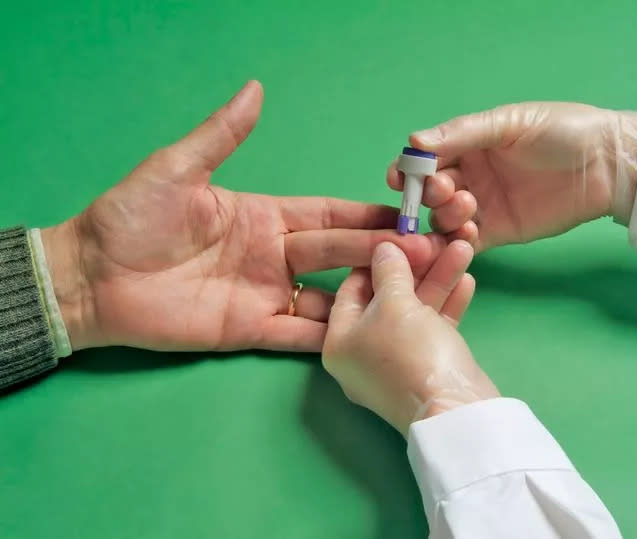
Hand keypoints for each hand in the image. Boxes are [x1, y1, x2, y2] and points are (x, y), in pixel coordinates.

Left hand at [42, 81, 441, 352]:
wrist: (91, 277)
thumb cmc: (132, 218)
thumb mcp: (178, 169)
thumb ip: (222, 135)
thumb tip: (257, 89)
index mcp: (265, 216)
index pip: (328, 213)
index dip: (367, 213)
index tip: (407, 214)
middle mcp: (273, 255)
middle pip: (339, 252)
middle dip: (382, 253)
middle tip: (428, 253)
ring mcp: (265, 295)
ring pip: (329, 295)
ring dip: (368, 296)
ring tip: (413, 296)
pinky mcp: (249, 330)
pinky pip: (299, 333)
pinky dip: (332, 335)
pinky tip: (368, 334)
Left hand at [322, 240, 499, 434]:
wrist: (455, 411)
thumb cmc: (411, 353)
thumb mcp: (395, 303)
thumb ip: (390, 271)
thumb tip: (384, 249)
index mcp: (339, 342)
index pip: (351, 289)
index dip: (374, 259)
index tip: (398, 237)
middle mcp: (363, 354)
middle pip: (388, 298)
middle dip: (416, 266)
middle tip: (437, 239)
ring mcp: (397, 363)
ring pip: (416, 310)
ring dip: (439, 279)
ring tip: (464, 247)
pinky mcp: (428, 369)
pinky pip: (433, 329)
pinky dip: (448, 305)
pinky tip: (468, 281)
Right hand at [387, 103, 636, 250]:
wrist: (607, 165)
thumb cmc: (562, 132)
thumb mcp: (509, 123)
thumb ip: (462, 133)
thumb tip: (413, 141)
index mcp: (467, 144)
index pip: (425, 159)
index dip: (409, 170)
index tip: (401, 178)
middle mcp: (468, 175)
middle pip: (429, 192)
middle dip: (428, 193)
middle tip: (445, 189)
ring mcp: (481, 206)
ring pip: (443, 219)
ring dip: (445, 215)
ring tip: (468, 206)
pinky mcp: (497, 233)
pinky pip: (465, 243)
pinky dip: (459, 241)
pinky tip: (472, 231)